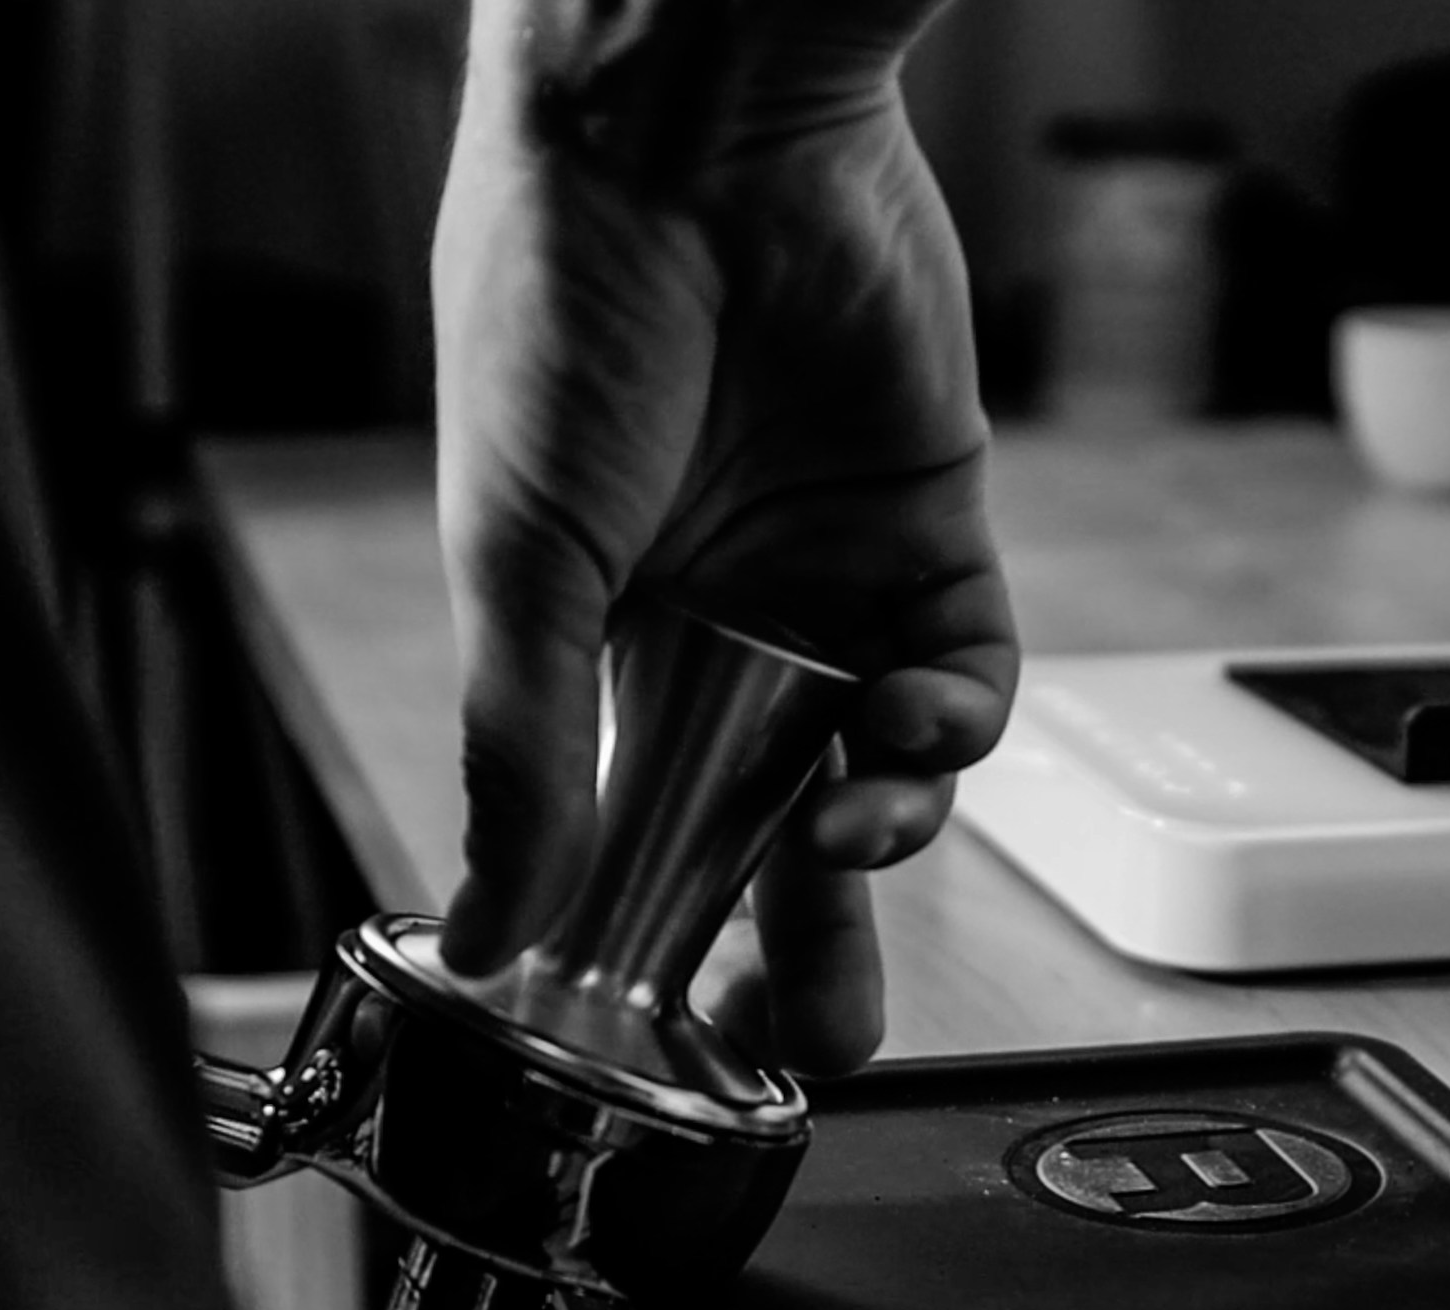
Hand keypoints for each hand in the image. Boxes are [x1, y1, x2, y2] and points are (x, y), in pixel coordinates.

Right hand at [431, 0, 1014, 1073]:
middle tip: (809, 1037)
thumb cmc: (558, 313)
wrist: (687, 132)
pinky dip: (949, 724)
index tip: (676, 1034)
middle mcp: (715, 617)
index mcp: (587, 633)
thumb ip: (524, 753)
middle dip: (799, 941)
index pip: (632, 821)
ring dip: (879, 832)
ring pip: (880, 766)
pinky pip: (964, 671)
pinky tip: (909, 726)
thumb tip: (485, 930)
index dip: (661, 930)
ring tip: (851, 841)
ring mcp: (827, 575)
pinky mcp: (931, 524)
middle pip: (770, 824)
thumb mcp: (518, 558)